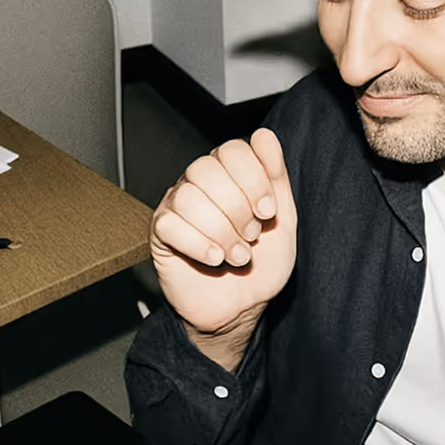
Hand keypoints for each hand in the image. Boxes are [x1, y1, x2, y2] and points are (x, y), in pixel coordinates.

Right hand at [149, 129, 296, 366]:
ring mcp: (177, 206)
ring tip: (237, 255)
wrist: (241, 307)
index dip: (254, 179)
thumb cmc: (260, 264)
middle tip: (252, 236)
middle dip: (238, 209)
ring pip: (189, 197)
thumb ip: (276, 176)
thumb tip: (264, 136)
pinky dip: (200, 245)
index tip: (268, 212)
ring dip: (221, 232)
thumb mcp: (283, 219)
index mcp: (230, 174)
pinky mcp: (161, 233)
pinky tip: (215, 259)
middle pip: (207, 169)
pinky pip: (170, 224)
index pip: (233, 149)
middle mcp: (200, 183)